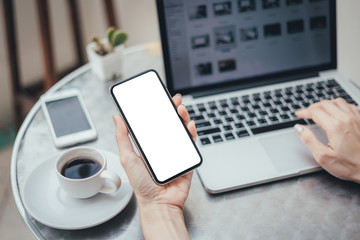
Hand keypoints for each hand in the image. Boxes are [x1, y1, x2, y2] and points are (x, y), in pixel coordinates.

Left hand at [113, 94, 194, 239]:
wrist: (159, 203)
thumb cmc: (142, 185)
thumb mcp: (128, 157)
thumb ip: (123, 137)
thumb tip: (116, 118)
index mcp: (149, 145)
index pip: (153, 123)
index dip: (156, 110)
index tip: (158, 98)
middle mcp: (163, 146)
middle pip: (169, 124)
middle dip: (172, 110)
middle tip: (173, 99)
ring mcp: (176, 151)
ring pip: (181, 130)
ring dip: (182, 118)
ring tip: (180, 109)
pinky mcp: (186, 158)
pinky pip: (191, 143)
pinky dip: (191, 132)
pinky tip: (189, 125)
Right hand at [294, 98, 359, 182]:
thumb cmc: (348, 165)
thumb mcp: (323, 156)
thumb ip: (308, 140)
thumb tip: (298, 128)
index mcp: (334, 127)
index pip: (315, 112)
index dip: (304, 112)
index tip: (298, 114)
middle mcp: (346, 119)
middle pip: (325, 104)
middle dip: (313, 106)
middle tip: (306, 112)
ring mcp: (356, 119)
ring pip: (338, 101)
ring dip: (327, 104)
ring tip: (320, 109)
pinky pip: (350, 106)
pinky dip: (340, 105)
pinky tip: (337, 111)